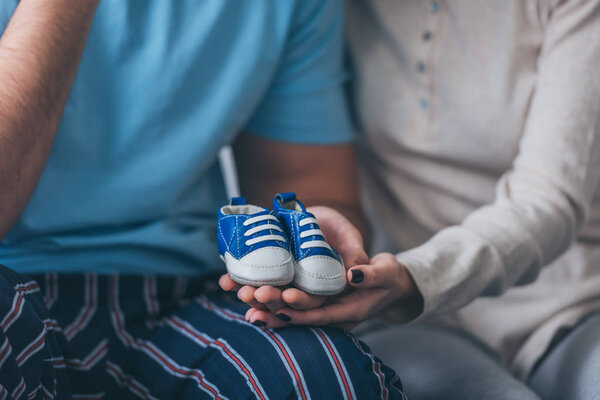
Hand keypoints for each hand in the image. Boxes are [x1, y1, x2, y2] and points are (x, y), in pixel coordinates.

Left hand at [248, 253, 423, 329]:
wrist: (385, 282)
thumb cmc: (388, 276)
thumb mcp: (386, 272)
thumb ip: (371, 274)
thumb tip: (353, 273)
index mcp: (349, 311)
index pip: (322, 313)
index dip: (303, 307)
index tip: (286, 298)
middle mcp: (330, 313)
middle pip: (299, 313)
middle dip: (275, 306)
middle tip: (254, 296)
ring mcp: (320, 308)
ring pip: (288, 309)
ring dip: (265, 305)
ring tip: (242, 298)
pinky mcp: (312, 299)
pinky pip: (287, 302)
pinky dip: (268, 298)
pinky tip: (248, 293)